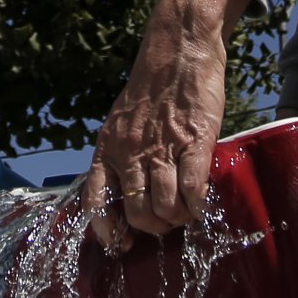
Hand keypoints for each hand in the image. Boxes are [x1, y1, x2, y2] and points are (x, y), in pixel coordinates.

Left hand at [82, 0, 250, 250]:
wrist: (177, 51)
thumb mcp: (121, 124)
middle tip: (165, 222)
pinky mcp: (193, 142)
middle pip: (136, 213)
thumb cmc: (150, 91)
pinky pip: (192, 189)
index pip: (96, 203)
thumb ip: (121, 156)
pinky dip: (196, 205)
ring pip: (164, 207)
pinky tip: (200, 206)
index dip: (107, 231)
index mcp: (108, 151)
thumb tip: (130, 193)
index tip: (119, 245)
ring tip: (184, 213)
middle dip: (152, 228)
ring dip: (176, 219)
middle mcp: (130, 154)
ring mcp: (162, 149)